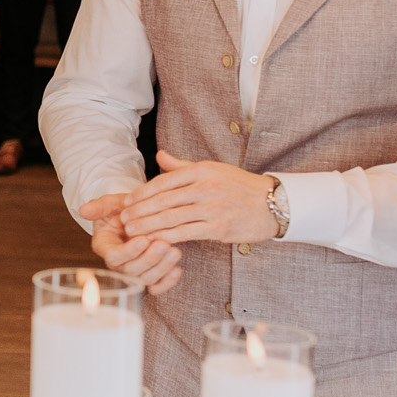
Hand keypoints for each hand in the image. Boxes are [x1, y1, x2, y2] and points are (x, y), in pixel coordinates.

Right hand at [77, 192, 183, 293]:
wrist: (139, 216)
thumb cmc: (124, 210)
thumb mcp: (111, 204)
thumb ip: (99, 206)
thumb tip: (83, 210)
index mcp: (104, 246)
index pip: (113, 256)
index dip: (128, 251)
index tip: (143, 239)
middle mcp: (118, 263)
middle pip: (130, 271)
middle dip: (149, 259)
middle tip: (164, 244)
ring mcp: (134, 271)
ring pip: (145, 280)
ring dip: (161, 268)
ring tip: (175, 252)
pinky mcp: (149, 276)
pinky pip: (156, 288)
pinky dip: (167, 282)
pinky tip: (177, 270)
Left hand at [113, 149, 278, 245]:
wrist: (274, 203)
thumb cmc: (240, 186)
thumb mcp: (213, 169)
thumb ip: (183, 166)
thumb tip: (159, 155)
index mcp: (202, 171)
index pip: (164, 181)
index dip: (142, 193)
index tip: (127, 202)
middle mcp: (205, 187)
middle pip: (164, 200)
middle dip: (140, 211)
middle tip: (122, 219)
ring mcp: (212, 208)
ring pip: (171, 218)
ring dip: (148, 226)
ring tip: (132, 231)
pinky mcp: (218, 227)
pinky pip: (186, 233)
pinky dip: (167, 237)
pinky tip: (154, 241)